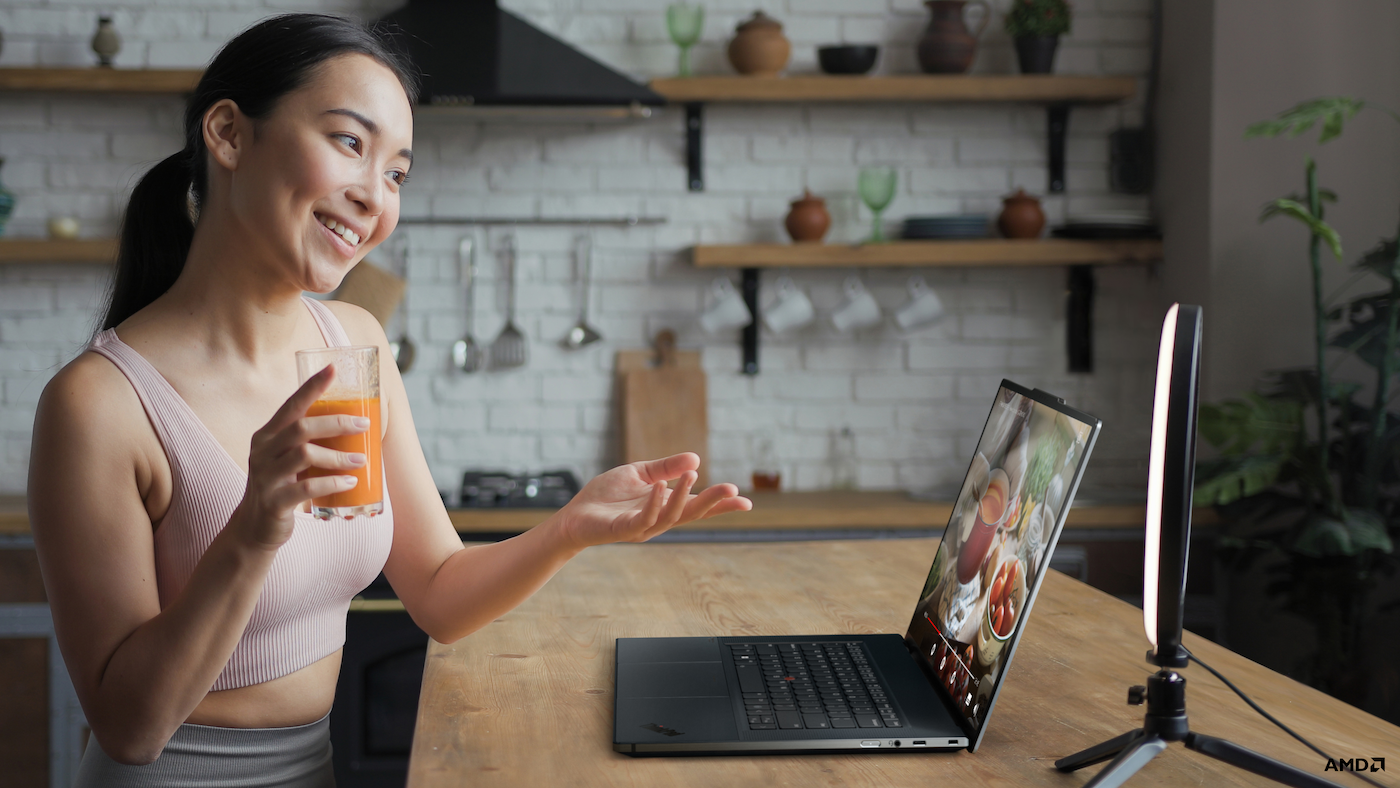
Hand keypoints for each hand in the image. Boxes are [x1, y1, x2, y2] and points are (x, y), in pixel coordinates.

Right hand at [231, 366, 369, 549]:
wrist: (254, 528)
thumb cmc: (282, 486)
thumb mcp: (288, 458)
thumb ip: (308, 441)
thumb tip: (354, 423)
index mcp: (267, 435)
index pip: (291, 404)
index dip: (312, 386)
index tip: (333, 368)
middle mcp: (262, 451)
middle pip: (301, 427)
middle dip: (336, 422)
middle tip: (364, 424)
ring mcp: (265, 477)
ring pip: (304, 455)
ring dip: (339, 455)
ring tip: (361, 459)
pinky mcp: (274, 501)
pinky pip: (306, 488)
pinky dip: (332, 482)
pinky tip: (350, 483)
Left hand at [555, 453, 751, 548]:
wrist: (575, 514)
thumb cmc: (606, 496)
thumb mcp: (641, 473)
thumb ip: (666, 467)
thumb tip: (696, 459)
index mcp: (664, 506)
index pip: (697, 506)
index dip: (720, 504)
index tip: (746, 502)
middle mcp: (658, 519)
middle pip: (691, 513)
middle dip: (712, 503)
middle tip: (733, 491)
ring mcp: (642, 527)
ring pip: (670, 516)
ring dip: (683, 496)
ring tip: (692, 475)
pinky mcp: (623, 530)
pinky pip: (643, 519)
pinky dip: (653, 503)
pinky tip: (660, 487)